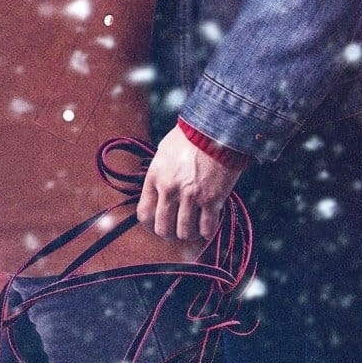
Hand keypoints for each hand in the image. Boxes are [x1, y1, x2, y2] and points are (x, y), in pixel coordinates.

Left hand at [137, 123, 244, 244]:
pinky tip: (210, 223)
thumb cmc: (191, 137)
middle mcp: (169, 190)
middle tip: (178, 230)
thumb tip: (159, 193)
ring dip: (190, 233)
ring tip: (196, 227)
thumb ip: (159, 175)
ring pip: (185, 232)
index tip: (159, 225)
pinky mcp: (212, 199)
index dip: (151, 225)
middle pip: (163, 229)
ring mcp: (191, 196)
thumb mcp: (164, 153)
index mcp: (155, 177)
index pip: (144, 214)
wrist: (217, 129)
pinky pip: (207, 228)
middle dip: (170, 233)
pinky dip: (208, 230)